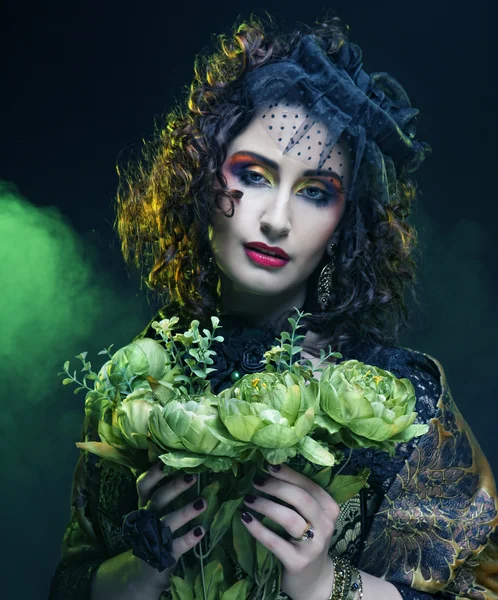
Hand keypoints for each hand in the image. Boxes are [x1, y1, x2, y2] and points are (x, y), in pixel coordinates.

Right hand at [134, 462, 207, 589]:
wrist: (145, 568)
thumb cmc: (156, 529)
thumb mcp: (156, 509)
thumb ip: (167, 491)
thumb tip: (192, 467)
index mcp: (145, 503)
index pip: (143, 485)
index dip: (153, 474)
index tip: (166, 463)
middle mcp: (147, 517)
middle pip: (158, 499)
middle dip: (175, 487)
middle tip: (193, 476)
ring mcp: (154, 536)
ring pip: (168, 522)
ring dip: (185, 511)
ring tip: (203, 502)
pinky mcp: (164, 554)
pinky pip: (176, 545)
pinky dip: (189, 538)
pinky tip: (201, 531)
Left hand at [241, 463, 338, 599]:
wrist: (314, 580)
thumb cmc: (307, 539)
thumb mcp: (311, 517)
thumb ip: (298, 497)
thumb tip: (269, 469)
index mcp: (330, 509)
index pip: (309, 485)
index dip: (287, 474)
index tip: (267, 465)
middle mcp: (326, 526)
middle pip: (300, 498)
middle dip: (275, 486)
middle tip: (255, 481)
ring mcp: (314, 546)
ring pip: (288, 518)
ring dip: (265, 505)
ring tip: (248, 499)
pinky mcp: (298, 563)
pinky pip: (274, 541)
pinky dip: (258, 528)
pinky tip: (245, 518)